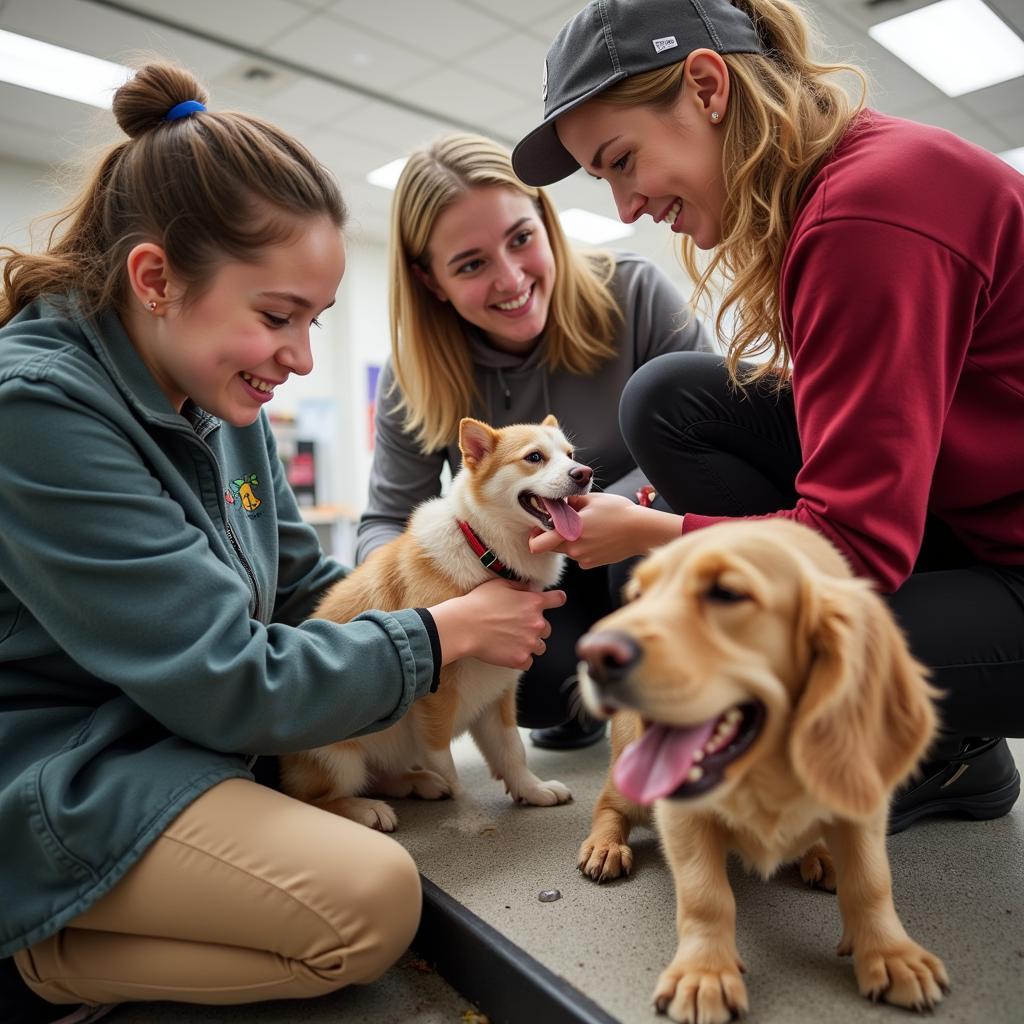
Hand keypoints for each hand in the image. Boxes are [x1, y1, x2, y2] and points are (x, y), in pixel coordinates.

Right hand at [428, 578, 565, 670]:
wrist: (463, 626)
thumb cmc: (479, 603)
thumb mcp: (500, 584)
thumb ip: (520, 587)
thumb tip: (531, 588)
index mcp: (534, 602)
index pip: (559, 599)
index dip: (556, 600)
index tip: (552, 602)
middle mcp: (537, 623)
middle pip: (547, 629)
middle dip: (534, 628)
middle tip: (514, 627)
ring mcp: (530, 643)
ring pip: (539, 647)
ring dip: (529, 644)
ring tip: (509, 641)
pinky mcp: (520, 659)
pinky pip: (528, 662)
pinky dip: (520, 658)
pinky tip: (506, 652)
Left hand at [528, 493, 678, 567]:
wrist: (641, 531)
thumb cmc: (618, 512)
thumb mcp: (591, 500)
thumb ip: (570, 502)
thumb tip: (557, 502)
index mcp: (569, 532)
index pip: (537, 544)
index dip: (535, 536)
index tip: (540, 527)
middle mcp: (573, 549)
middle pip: (551, 546)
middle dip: (554, 536)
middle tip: (568, 523)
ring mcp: (582, 558)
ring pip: (566, 550)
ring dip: (570, 540)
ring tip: (588, 527)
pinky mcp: (592, 564)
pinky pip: (579, 556)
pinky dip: (583, 548)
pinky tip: (597, 537)